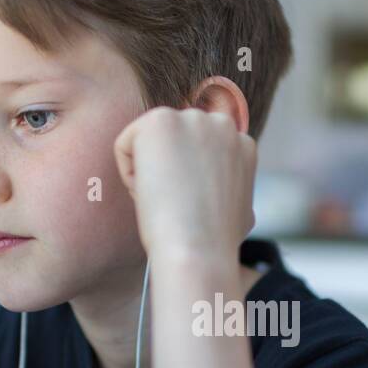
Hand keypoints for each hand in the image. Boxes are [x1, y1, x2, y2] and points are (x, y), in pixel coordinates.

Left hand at [113, 107, 255, 265]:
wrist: (198, 249)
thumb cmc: (215, 244)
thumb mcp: (241, 211)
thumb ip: (230, 187)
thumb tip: (217, 193)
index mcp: (242, 144)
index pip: (196, 151)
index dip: (187, 182)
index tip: (191, 207)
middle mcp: (221, 124)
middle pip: (172, 144)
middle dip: (168, 173)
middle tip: (177, 205)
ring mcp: (192, 118)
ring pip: (148, 145)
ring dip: (149, 174)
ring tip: (166, 201)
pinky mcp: (160, 121)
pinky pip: (126, 145)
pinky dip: (128, 175)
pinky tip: (151, 194)